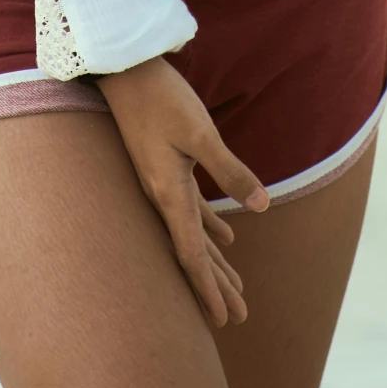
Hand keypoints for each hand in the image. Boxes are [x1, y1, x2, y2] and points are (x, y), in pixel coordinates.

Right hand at [95, 55, 269, 326]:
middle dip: (216, 285)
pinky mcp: (166, 164)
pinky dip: (210, 226)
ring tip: (237, 289)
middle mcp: (163, 195)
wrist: (124, 67)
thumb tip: (262, 207)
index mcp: (169, 194)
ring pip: (194, 233)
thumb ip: (230, 170)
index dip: (208, 288)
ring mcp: (162, 181)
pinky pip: (191, 208)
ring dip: (216, 260)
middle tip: (239, 319)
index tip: (222, 320)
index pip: (192, 254)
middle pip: (193, 252)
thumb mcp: (200, 132)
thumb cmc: (161, 97)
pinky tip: (229, 234)